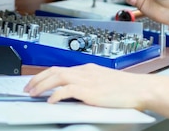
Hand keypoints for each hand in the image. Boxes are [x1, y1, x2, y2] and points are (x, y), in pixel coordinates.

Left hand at [24, 63, 148, 108]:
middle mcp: (85, 71)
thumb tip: (77, 93)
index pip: (61, 68)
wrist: (140, 88)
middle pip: (55, 70)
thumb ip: (90, 85)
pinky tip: (50, 101)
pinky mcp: (90, 91)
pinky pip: (66, 90)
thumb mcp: (105, 83)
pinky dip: (55, 95)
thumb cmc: (127, 89)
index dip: (45, 75)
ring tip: (33, 93)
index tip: (36, 82)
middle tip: (28, 88)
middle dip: (38, 78)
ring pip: (57, 77)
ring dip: (42, 85)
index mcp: (89, 69)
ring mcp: (87, 80)